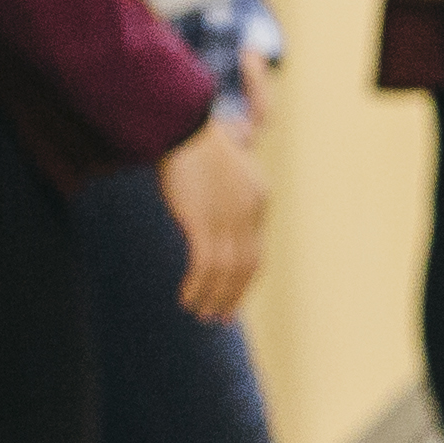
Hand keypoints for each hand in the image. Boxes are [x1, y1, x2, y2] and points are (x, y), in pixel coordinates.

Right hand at [158, 111, 267, 320]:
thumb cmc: (196, 144)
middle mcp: (249, 212)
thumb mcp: (221, 173)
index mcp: (257, 199)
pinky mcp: (203, 220)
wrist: (186, 124)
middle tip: (220, 317)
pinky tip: (186, 298)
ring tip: (200, 313)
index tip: (232, 296)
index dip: (244, 279)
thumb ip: (225, 198)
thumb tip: (212, 221)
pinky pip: (205, 265)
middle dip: (234, 296)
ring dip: (214, 297)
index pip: (255, 251)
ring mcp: (228, 217)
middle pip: (247, 266)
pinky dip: (198, 286)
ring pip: (227, 272)